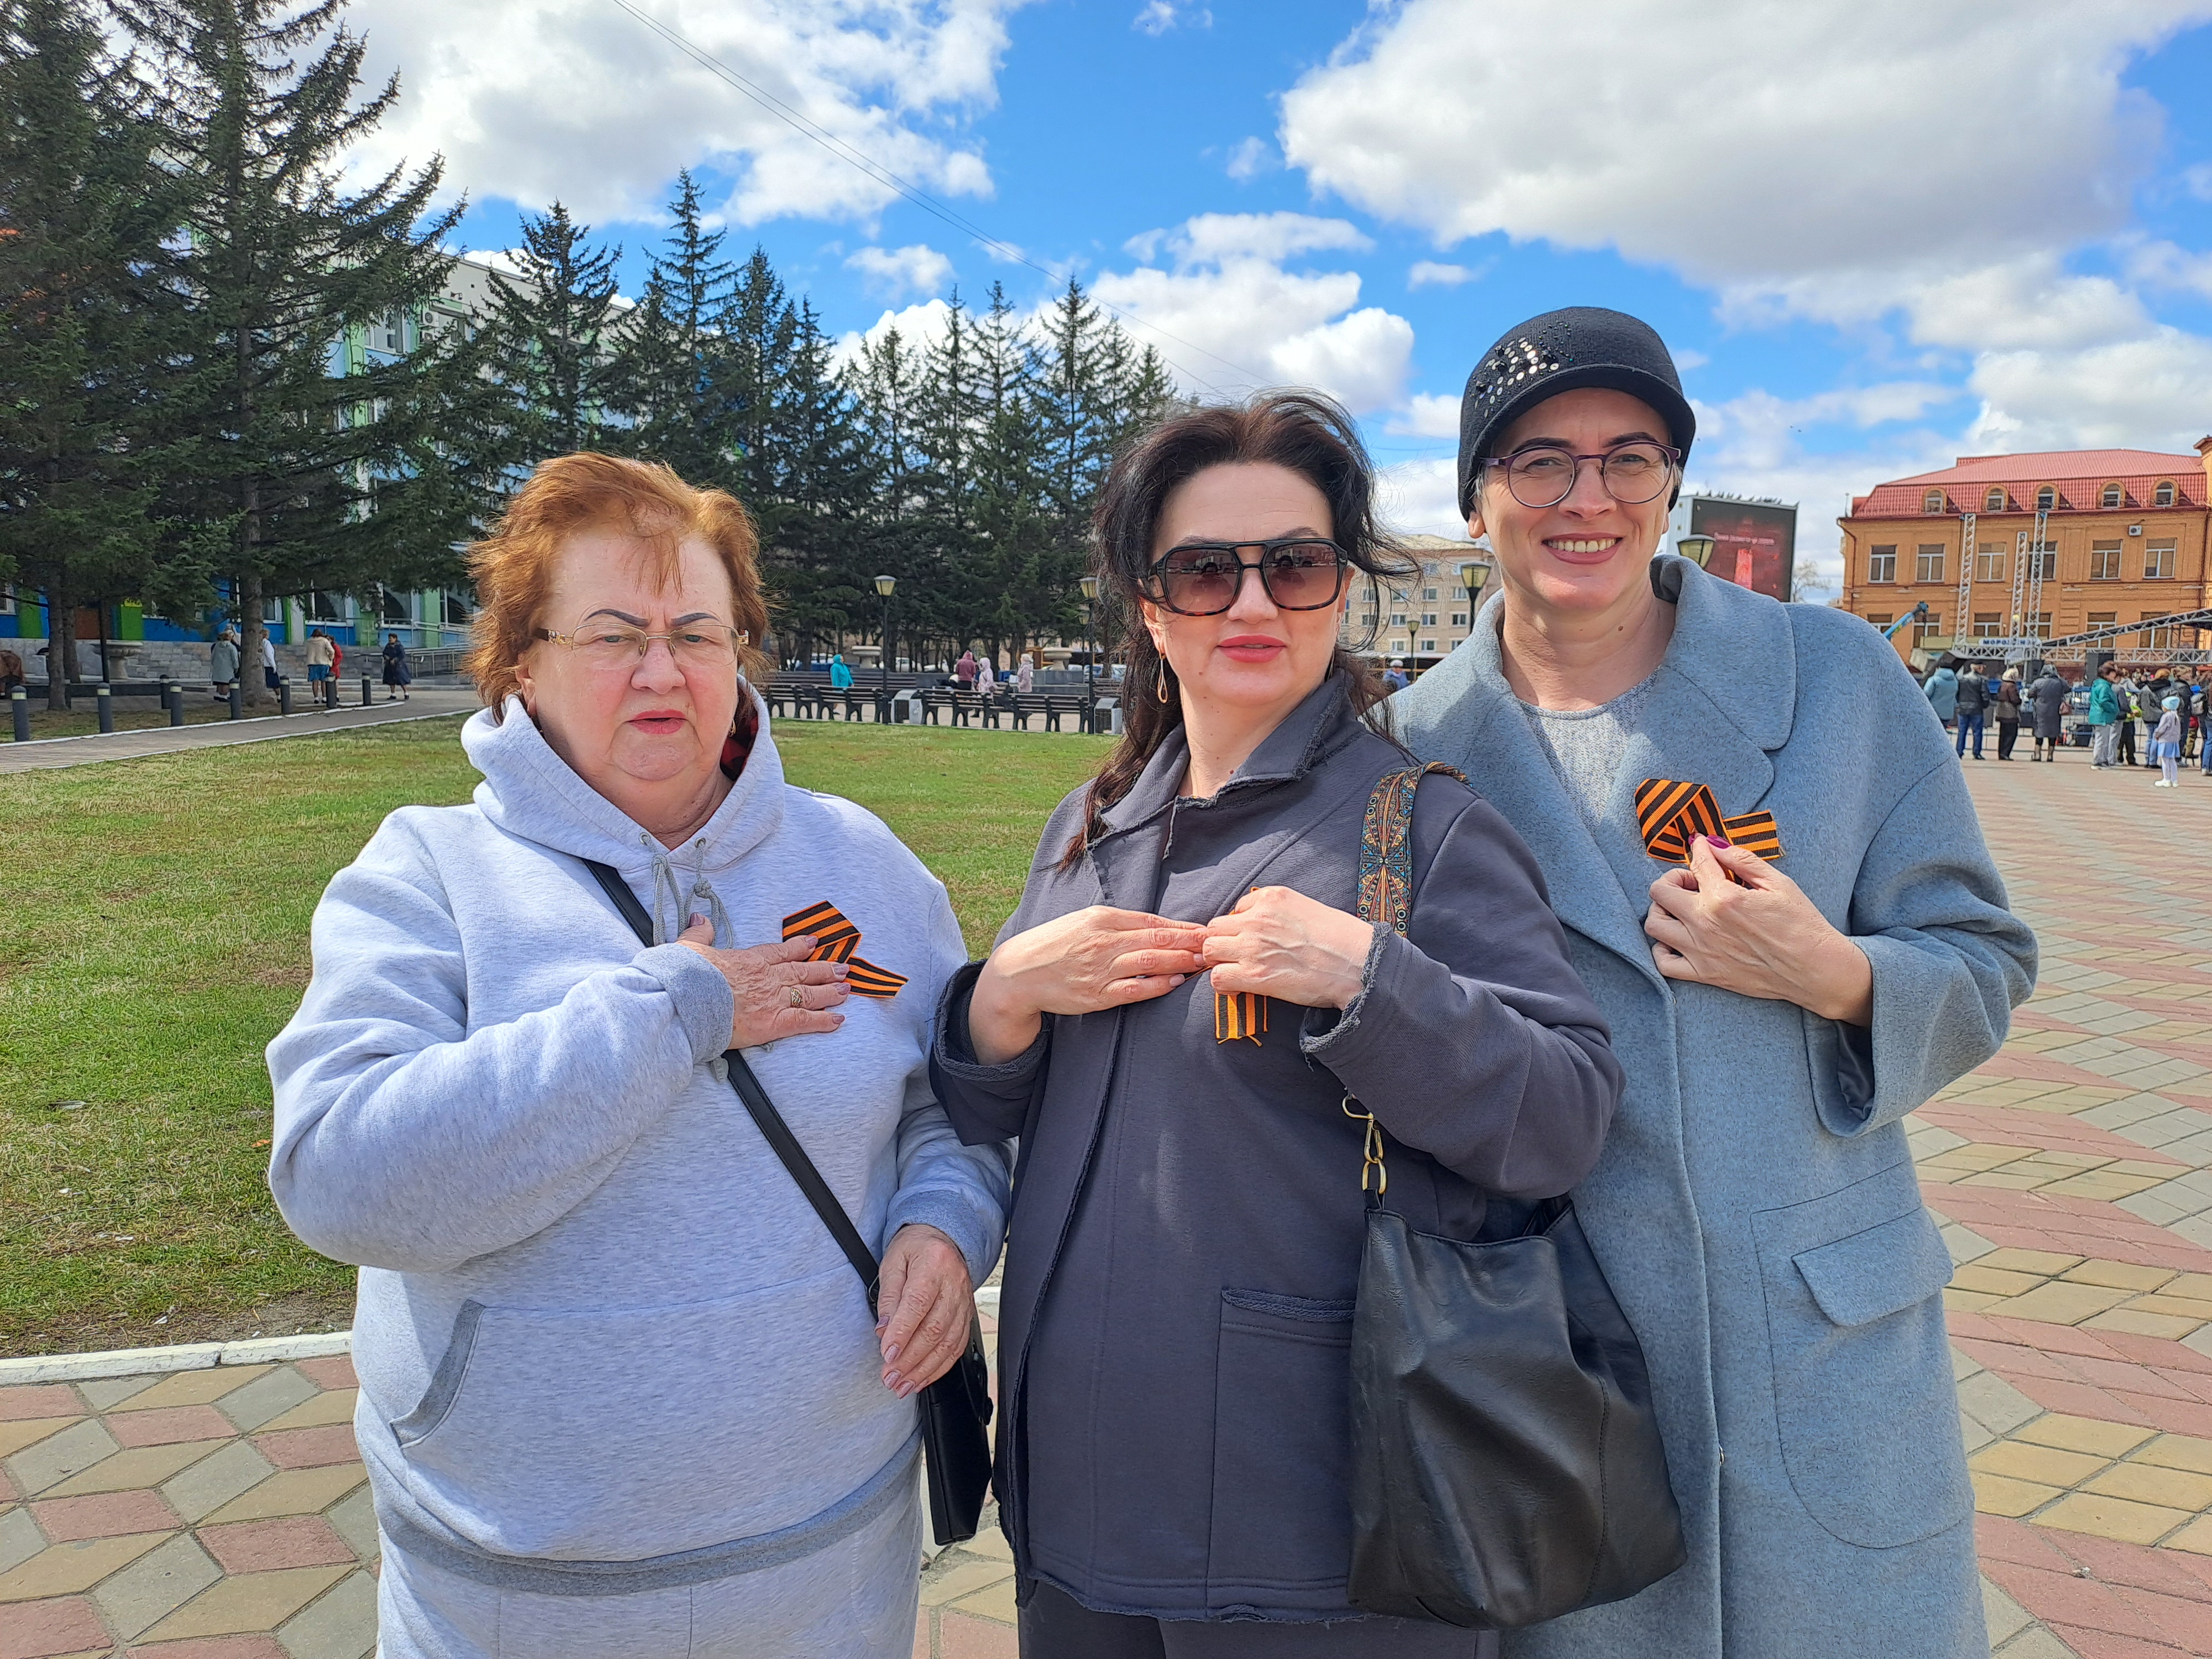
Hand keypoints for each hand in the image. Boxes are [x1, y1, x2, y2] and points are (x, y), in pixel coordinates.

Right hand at [677, 917, 851, 1046]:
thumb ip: (699, 934)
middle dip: (824, 969)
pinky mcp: (774, 1022)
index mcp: (749, 960)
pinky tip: (838, 1020)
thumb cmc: (687, 977)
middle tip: (841, 968)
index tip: (814, 942)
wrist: (687, 1000)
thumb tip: (698, 919)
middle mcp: (767, 977)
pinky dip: (824, 1021)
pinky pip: (805, 1021)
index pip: (780, 952)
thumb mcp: (690, 948)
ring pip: (809, 993)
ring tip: (846, 989)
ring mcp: (773, 999)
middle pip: (802, 972)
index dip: (799, 947)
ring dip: (830, 991)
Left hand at [876, 1224, 972, 1396]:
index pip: (918, 1303)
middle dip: (911, 1359)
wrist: (942, 1237)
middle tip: (889, 1378)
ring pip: (948, 1343)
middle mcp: (954, 1283)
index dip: (903, 1332)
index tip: (886, 1355)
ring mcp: (964, 1301)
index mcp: (934, 1263)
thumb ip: (888, 1296)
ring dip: (924, 1369)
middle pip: (935, 1328)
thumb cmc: (914, 1248)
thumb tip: (884, 1331)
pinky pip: (957, 1346)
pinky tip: (922, 1378)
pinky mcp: (967, 1315)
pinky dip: (939, 1367)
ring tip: (902, 1386)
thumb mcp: (892, 1262)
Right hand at [968, 906, 1208, 1063]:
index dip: (1182, 927)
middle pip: (1156, 940)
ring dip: (1180, 963)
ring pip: (1149, 963)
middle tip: (1216, 946)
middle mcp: (1103, 942)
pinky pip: (1133, 989)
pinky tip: (1175, 983)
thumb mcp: (1085, 922)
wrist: (1020, 972)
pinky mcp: (1096, 994)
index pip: (1151, 921)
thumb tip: (1157, 927)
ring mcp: (1100, 969)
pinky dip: (1157, 986)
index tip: (1207, 930)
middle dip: (1190, 943)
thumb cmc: (1056, 944)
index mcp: (1102, 919)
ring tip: (1203, 963)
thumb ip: (1119, 924)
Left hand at [1203, 886, 1374, 1010]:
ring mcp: (1252, 946)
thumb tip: (1265, 925)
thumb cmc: (1342, 939)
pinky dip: (1222, 984)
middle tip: (1235, 958)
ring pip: (1209, 950)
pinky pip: (1217, 977)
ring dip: (1218, 961)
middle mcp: (1257, 918)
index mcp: (1271, 897)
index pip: (1235, 910)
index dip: (1239, 928)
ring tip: (1234, 971)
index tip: (1249, 941)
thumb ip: (1279, 912)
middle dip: (1221, 943)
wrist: (1358, 964)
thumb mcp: (1308, 908)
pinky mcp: (1254, 974)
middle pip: (1214, 928)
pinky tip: (1236, 988)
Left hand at [1643, 838, 1872, 1023]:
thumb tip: (1713, 845)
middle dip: (1673, 879)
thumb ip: (1742, 860)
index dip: (1699, 849)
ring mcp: (1701, 951)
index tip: (1703, 848)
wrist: (1816, 969)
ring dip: (1662, 910)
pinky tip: (1679, 939)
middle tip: (1694, 882)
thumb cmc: (1802, 925)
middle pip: (1660, 891)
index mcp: (1723, 897)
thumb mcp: (1778, 883)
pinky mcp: (1704, 975)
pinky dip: (1663, 948)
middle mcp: (1704, 923)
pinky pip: (1663, 962)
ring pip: (1654, 924)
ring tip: (1683, 908)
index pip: (1697, 863)